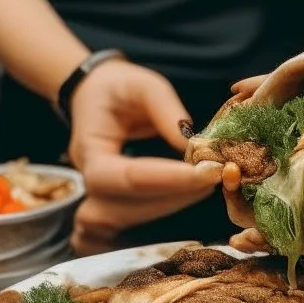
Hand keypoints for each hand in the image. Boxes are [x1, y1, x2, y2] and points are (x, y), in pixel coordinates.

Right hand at [68, 59, 222, 254]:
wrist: (95, 94)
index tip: (206, 172)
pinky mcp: (115, 200)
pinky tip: (194, 191)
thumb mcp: (143, 85)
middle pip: (127, 206)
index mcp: (88, 148)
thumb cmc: (118, 87)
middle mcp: (90, 178)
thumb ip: (166, 110)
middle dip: (175, 196)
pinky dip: (165, 208)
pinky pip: (135, 217)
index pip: (125, 177)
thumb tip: (192, 145)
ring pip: (131, 218)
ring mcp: (100, 194)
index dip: (167, 179)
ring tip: (209, 182)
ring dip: (175, 204)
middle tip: (215, 177)